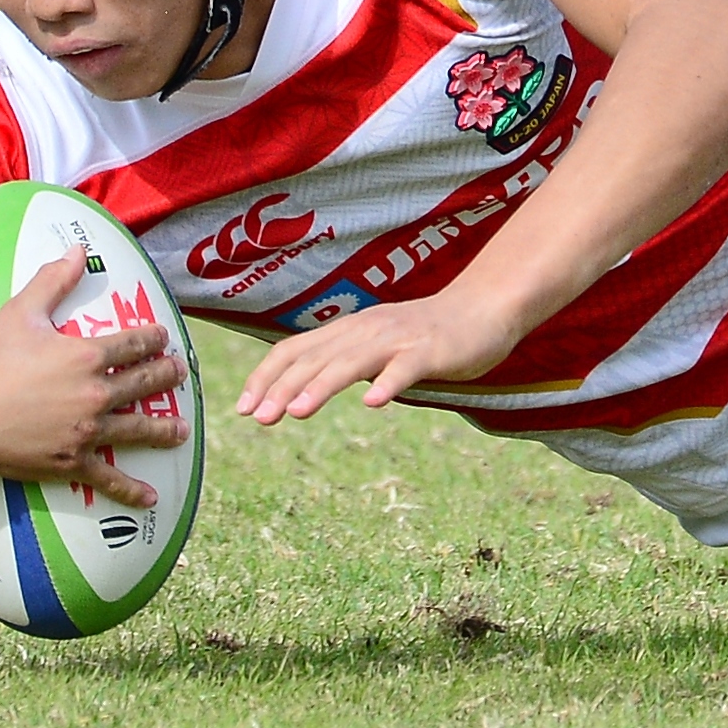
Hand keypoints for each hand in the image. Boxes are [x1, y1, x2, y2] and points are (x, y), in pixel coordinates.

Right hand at [0, 253, 190, 509]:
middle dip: (167, 376)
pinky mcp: (70, 462)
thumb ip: (53, 280)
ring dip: (163, 429)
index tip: (164, 338)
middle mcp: (94, 393)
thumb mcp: (19, 313)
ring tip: (181, 431)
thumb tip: (78, 248)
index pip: (134, 344)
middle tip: (180, 374)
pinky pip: (107, 479)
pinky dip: (131, 490)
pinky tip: (152, 498)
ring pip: (137, 429)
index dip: (154, 339)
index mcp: (85, 355)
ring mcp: (85, 431)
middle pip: (144, 383)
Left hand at [234, 297, 518, 425]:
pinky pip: (406, 368)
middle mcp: (366, 330)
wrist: (484, 309)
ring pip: (352, 362)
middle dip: (283, 387)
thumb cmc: (428, 334)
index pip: (295, 350)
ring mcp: (398, 339)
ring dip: (321, 386)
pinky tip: (374, 403)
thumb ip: (344, 361)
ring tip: (296, 413)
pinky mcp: (430, 350)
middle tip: (258, 419)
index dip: (266, 377)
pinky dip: (389, 383)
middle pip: (316, 357)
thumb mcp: (377, 346)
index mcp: (349, 331)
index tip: (243, 409)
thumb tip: (301, 389)